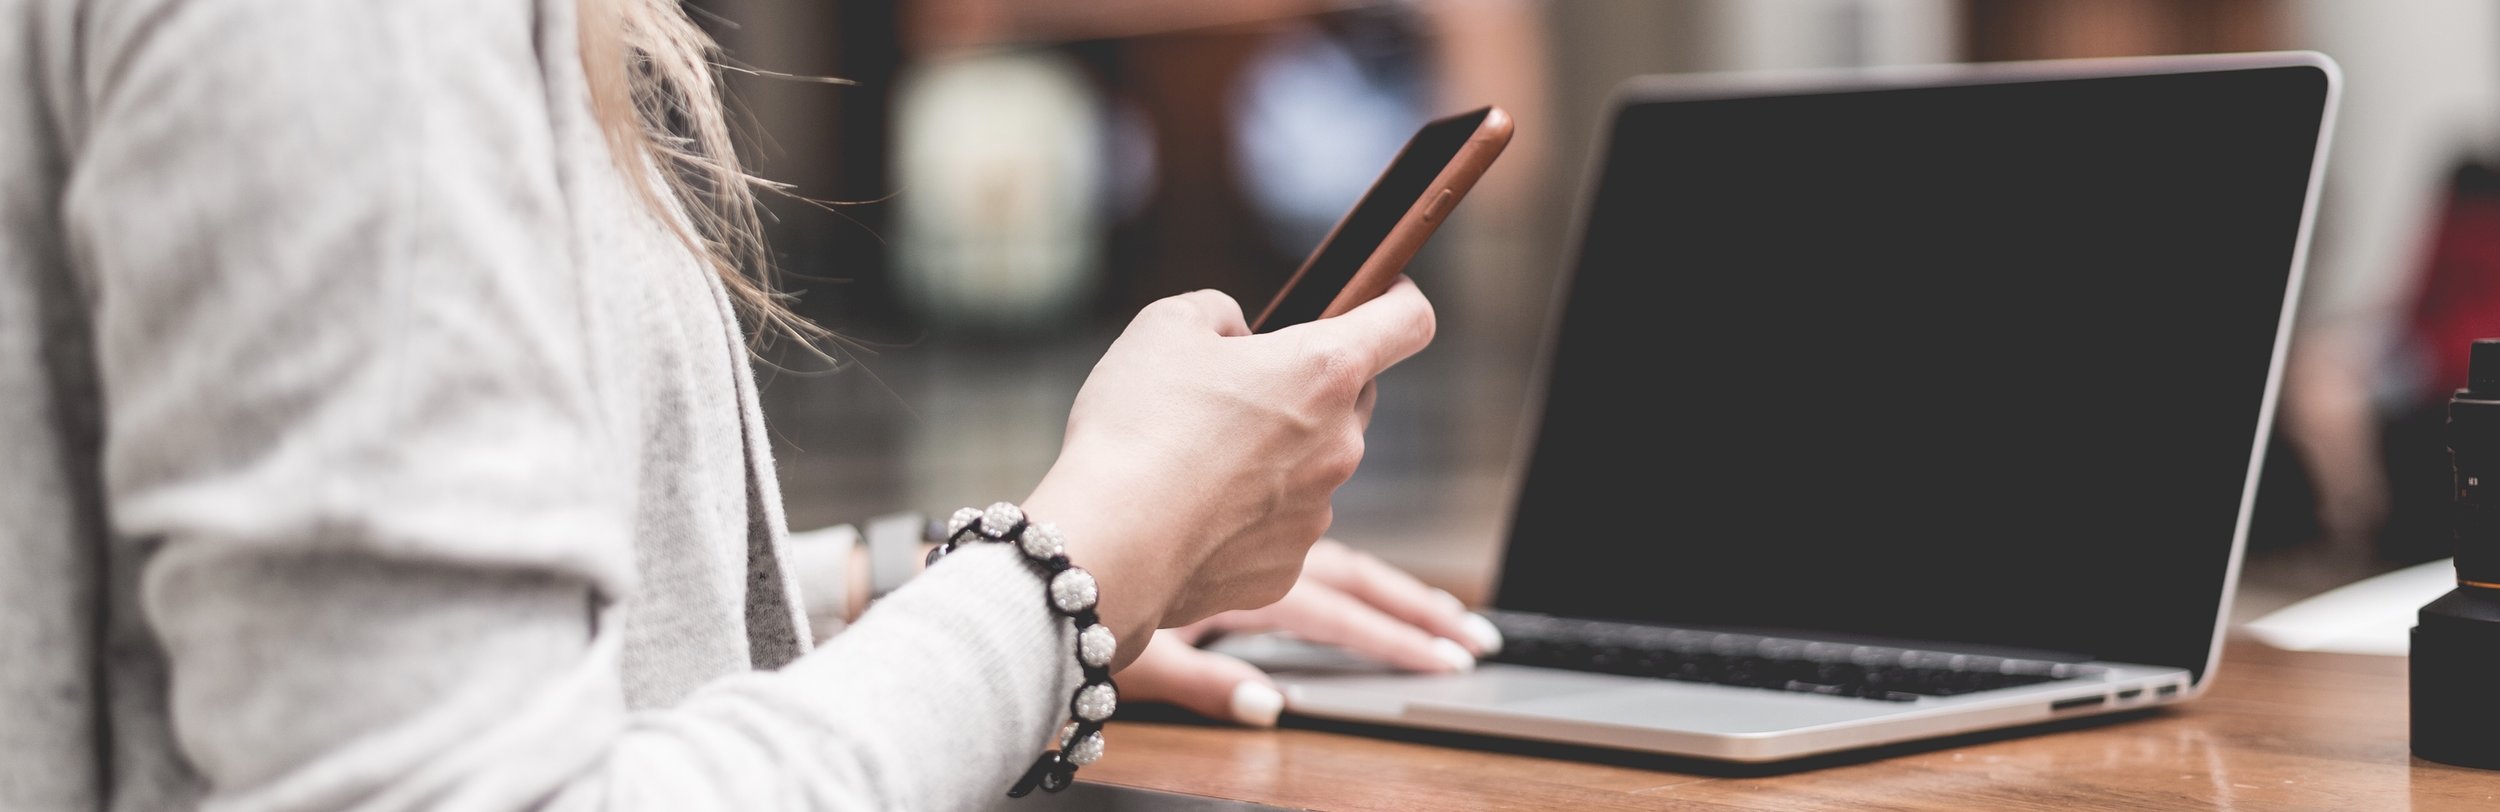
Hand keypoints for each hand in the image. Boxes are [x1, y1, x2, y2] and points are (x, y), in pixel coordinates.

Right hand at [1024, 279, 1434, 667]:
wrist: (1109, 541)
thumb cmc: (1137, 424)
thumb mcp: (1167, 325)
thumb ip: (1221, 313)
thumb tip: (1241, 338)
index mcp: (1324, 370)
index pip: (1409, 322)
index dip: (1399, 298)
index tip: (1383, 293)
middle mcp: (1339, 445)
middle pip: (1351, 398)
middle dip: (1309, 385)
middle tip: (1240, 387)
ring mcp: (1318, 513)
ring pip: (1314, 465)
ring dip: (1276, 453)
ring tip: (1197, 457)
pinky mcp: (1287, 568)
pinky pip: (1279, 525)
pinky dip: (1247, 513)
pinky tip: (1192, 510)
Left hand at [1114, 540, 1503, 725]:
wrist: (1047, 541)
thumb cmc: (1085, 599)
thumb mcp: (1143, 654)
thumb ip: (1208, 683)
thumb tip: (1269, 708)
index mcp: (1250, 579)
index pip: (1343, 608)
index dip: (1401, 633)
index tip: (1457, 655)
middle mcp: (1258, 551)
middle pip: (1361, 581)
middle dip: (1422, 614)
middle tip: (1475, 643)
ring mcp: (1251, 537)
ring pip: (1340, 558)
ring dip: (1394, 591)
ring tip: (1447, 620)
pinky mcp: (1234, 535)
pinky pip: (1305, 545)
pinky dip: (1344, 574)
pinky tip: (1366, 590)